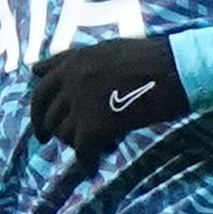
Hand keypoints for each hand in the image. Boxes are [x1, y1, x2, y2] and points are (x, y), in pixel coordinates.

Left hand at [30, 37, 190, 157]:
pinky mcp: (94, 126)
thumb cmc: (149, 58)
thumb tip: (35, 71)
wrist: (176, 70)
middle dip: (52, 130)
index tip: (40, 125)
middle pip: (48, 115)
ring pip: (63, 134)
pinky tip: (94, 164)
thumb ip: (70, 60)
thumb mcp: (105, 49)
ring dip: (76, 142)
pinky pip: (82, 151)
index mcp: (73, 61)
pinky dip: (88, 160)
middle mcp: (71, 81)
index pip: (41, 89)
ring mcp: (81, 104)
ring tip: (94, 143)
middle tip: (57, 141)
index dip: (38, 110)